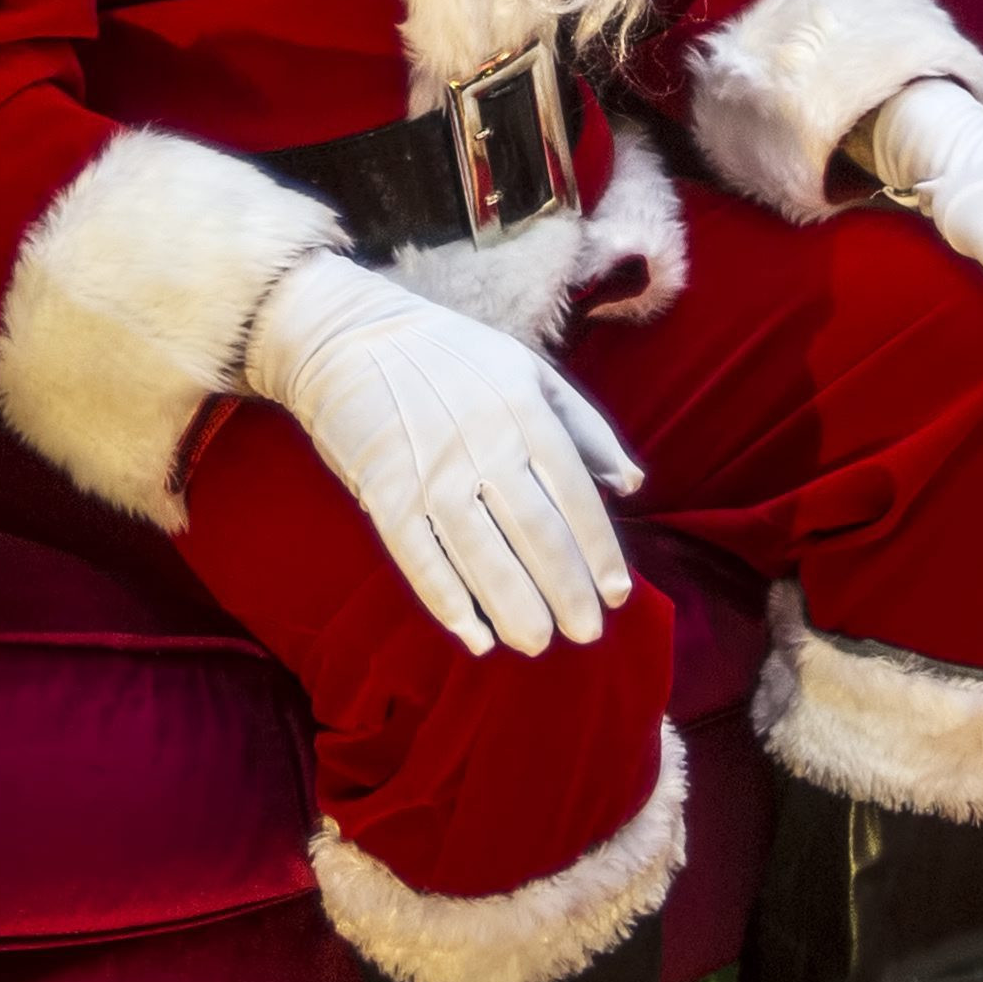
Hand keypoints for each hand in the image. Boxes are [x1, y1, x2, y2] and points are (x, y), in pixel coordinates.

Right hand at [242, 253, 641, 658]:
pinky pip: (421, 560)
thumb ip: (586, 429)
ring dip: (514, 607)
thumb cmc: (452, 356)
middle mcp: (483, 445)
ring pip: (482, 556)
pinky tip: (474, 636)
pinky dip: (448, 602)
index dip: (599, 551)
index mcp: (525, 412)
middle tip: (586, 633)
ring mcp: (430, 474)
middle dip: (566, 591)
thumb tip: (632, 486)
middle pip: (536, 533)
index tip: (617, 594)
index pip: (574, 495)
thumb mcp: (530, 371)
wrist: (350, 338)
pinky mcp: (384, 495)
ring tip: (538, 643)